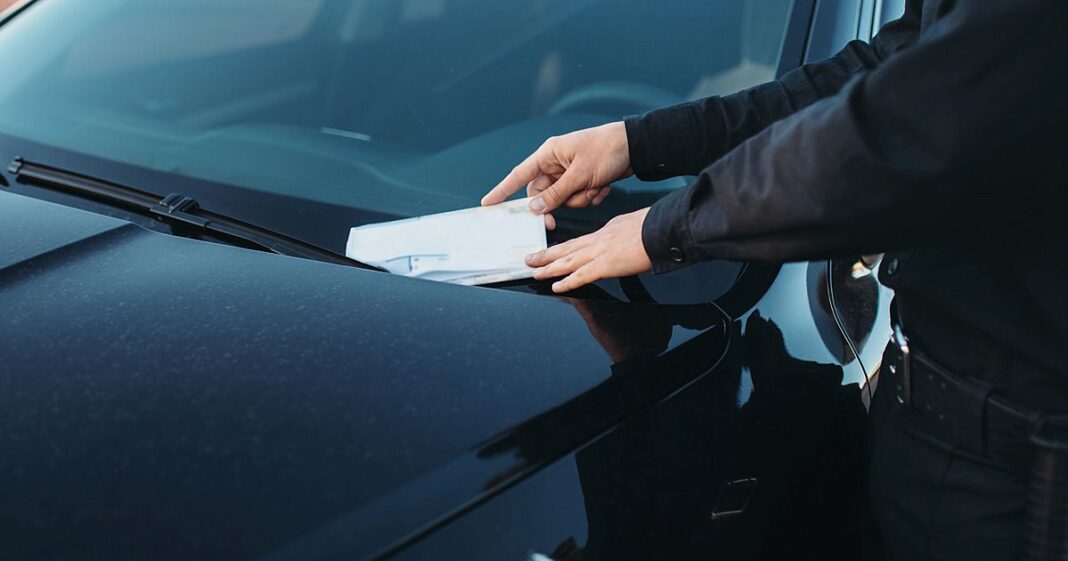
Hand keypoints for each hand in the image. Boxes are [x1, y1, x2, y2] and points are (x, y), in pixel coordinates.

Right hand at [481, 121, 631, 229]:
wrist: (635, 147)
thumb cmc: (607, 150)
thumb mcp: (580, 175)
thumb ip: (556, 194)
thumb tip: (534, 208)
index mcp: (549, 154)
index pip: (519, 175)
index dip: (502, 190)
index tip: (488, 204)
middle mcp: (555, 163)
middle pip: (542, 194)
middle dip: (555, 205)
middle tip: (554, 224)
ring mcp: (569, 172)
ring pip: (563, 199)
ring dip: (580, 199)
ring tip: (596, 186)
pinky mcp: (582, 179)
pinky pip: (578, 197)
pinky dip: (590, 196)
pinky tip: (603, 185)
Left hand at [526, 207, 651, 292]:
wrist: (663, 229)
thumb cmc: (655, 226)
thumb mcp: (633, 225)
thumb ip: (621, 234)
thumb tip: (618, 241)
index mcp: (605, 231)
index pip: (578, 241)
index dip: (562, 247)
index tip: (551, 250)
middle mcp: (598, 240)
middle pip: (566, 248)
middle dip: (546, 254)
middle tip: (530, 258)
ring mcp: (600, 252)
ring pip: (567, 261)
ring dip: (549, 267)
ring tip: (534, 271)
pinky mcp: (606, 265)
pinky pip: (581, 276)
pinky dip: (567, 282)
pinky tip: (556, 287)